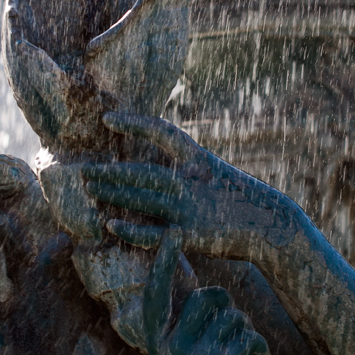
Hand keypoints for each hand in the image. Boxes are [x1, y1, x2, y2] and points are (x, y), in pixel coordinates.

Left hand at [81, 112, 305, 262]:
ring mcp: (191, 208)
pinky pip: (156, 233)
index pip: (162, 132)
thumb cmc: (240, 199)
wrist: (272, 224)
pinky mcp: (192, 235)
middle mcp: (192, 181)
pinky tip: (111, 225)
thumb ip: (186, 168)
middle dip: (111, 171)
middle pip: (144, 171)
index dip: (134, 123)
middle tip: (83, 170)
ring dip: (114, 193)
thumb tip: (156, 168)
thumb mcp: (214, 172)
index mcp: (198, 159)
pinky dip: (133, 230)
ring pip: (144, 198)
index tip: (107, 119)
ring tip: (89, 189)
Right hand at [144, 229, 268, 354]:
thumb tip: (209, 298)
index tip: (173, 233)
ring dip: (246, 337)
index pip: (157, 296)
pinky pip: (251, 338)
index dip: (163, 263)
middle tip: (233, 332)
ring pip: (235, 317)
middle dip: (228, 308)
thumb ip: (186, 336)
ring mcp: (197, 354)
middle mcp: (172, 346)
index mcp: (159, 345)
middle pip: (209, 297)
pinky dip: (258, 354)